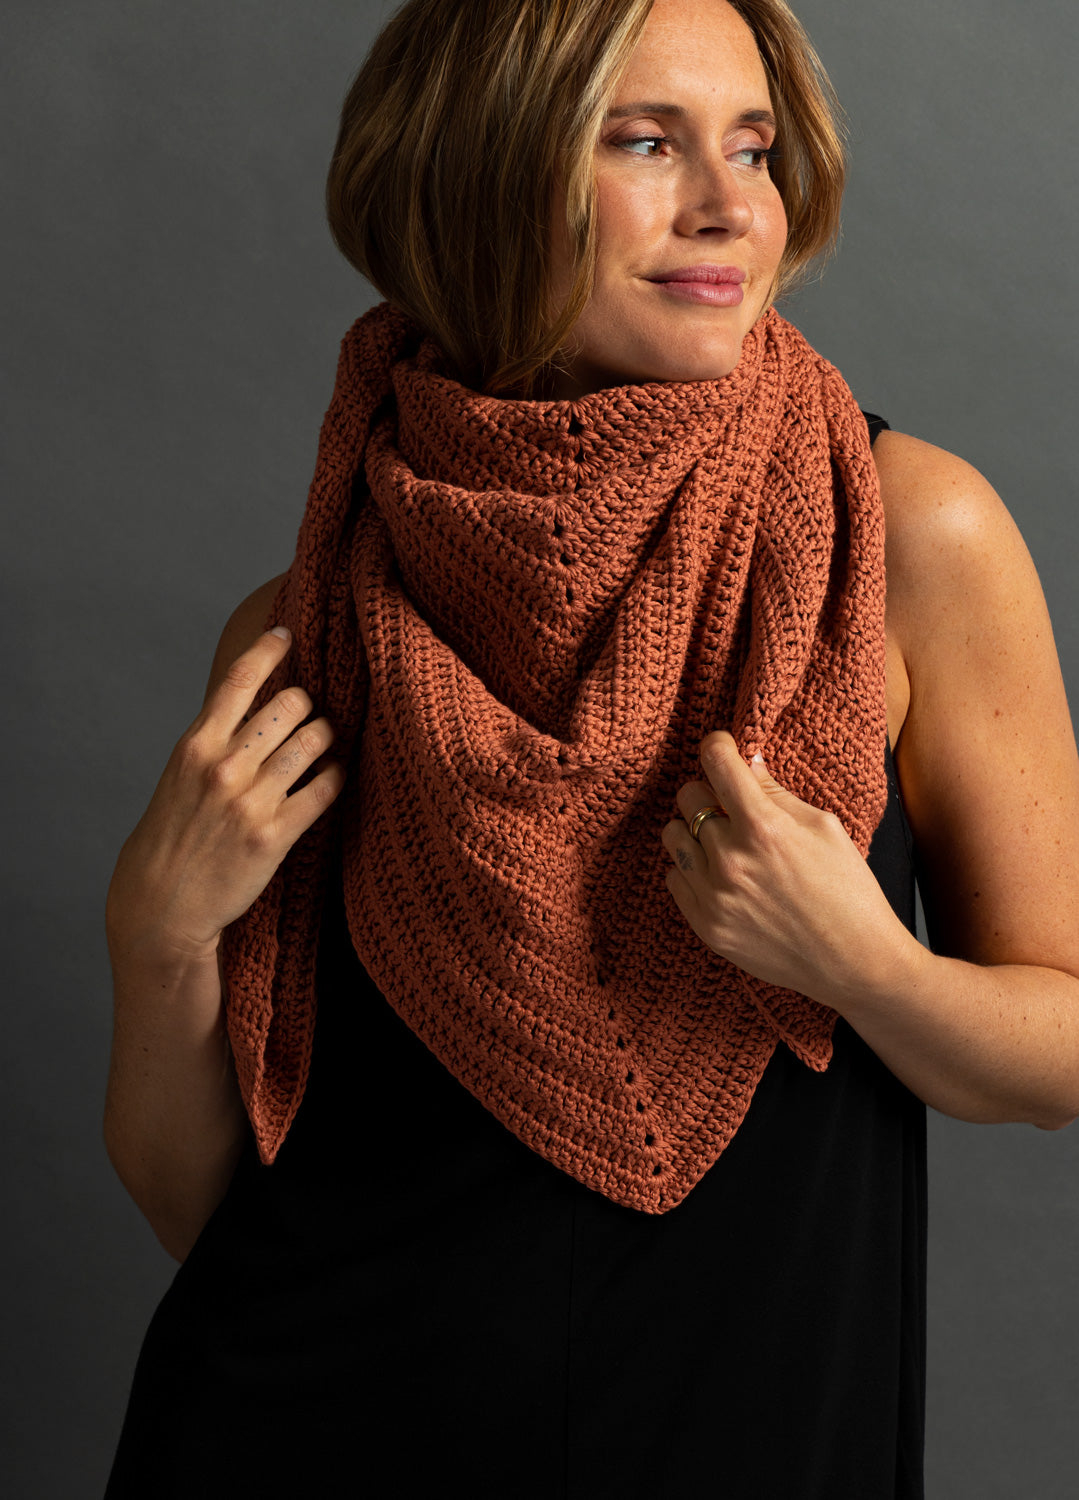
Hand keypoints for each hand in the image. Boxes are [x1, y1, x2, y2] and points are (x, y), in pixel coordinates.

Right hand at [106, 627, 345, 964]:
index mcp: (196, 744)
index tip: (286, 633)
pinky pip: (326, 788)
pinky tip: (331, 779)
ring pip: (316, 740)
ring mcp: (252, 800)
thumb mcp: (181, 775)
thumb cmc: (174, 834)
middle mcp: (225, 766)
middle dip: (307, 705)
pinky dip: (335, 777)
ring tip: (320, 747)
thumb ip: (216, 738)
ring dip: (326, 738)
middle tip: (307, 718)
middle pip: (292, 703)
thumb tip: (257, 699)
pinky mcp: (276, 834)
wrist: (162, 903)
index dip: (268, 648)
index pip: (240, 678)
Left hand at [660, 730, 912, 1007]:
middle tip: (731, 805)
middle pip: (688, 796)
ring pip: (673, 835)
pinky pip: (674, 876)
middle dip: (709, 791)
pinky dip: (692, 869)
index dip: (717, 745)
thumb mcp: (824, 828)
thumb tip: (746, 763)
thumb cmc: (848, 890)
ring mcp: (714, 895)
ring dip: (694, 831)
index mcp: (764, 827)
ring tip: (723, 842)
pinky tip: (722, 875)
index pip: (716, 762)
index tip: (722, 748)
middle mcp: (731, 859)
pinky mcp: (705, 925)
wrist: (854, 962)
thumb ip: (776, 793)